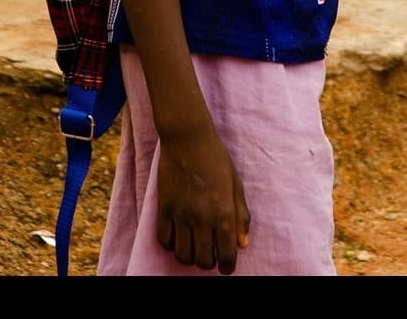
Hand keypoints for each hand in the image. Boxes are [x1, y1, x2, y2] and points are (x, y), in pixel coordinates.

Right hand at [156, 124, 250, 274]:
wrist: (188, 139)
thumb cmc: (217, 159)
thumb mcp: (236, 184)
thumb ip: (241, 215)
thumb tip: (243, 244)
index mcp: (223, 212)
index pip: (225, 255)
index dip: (227, 266)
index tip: (226, 267)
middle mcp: (202, 218)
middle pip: (203, 261)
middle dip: (209, 262)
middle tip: (211, 252)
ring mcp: (181, 215)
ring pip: (182, 256)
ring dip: (190, 256)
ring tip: (195, 246)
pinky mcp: (164, 209)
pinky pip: (164, 241)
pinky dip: (172, 245)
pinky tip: (179, 236)